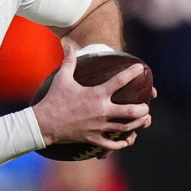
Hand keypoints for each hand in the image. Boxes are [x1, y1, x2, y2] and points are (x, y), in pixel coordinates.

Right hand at [32, 42, 151, 150]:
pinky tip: (128, 140)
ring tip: (144, 120)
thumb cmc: (53, 99)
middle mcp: (101, 111)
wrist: (44, 123)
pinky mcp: (93, 139)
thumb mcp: (62, 78)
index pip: (120, 82)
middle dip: (142, 109)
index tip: (141, 69)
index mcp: (96, 94)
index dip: (132, 73)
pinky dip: (122, 143)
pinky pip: (112, 144)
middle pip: (130, 112)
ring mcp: (98, 127)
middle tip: (146, 106)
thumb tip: (69, 45)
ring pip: (125, 128)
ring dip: (137, 125)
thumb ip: (69, 61)